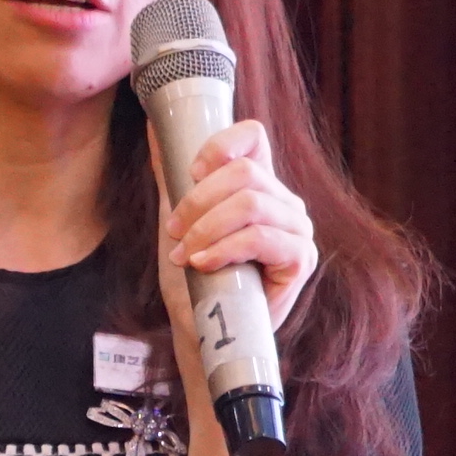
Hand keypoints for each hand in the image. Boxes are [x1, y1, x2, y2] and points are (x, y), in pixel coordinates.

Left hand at [160, 118, 318, 332]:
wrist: (204, 328)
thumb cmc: (196, 275)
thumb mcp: (180, 219)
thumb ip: (173, 176)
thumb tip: (154, 126)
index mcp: (260, 184)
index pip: (253, 136)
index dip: (220, 145)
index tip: (191, 173)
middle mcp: (284, 201)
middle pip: (245, 172)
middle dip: (198, 201)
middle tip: (175, 230)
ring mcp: (297, 230)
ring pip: (251, 204)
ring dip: (206, 228)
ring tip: (185, 254)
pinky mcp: (300, 259)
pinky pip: (261, 239)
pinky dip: (224, 249)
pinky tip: (204, 264)